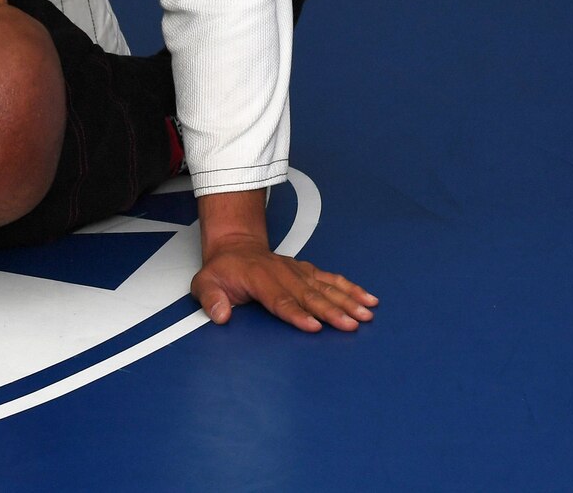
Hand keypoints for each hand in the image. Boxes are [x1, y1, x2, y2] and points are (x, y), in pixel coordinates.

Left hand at [191, 237, 377, 332]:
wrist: (236, 247)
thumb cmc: (223, 270)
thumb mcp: (204, 282)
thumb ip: (210, 299)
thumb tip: (221, 315)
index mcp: (259, 279)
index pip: (281, 300)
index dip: (297, 314)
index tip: (314, 326)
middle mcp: (283, 273)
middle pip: (311, 295)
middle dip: (333, 311)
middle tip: (352, 324)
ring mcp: (299, 271)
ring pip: (326, 287)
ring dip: (348, 300)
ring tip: (367, 312)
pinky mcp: (309, 271)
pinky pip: (333, 279)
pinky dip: (351, 288)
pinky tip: (368, 298)